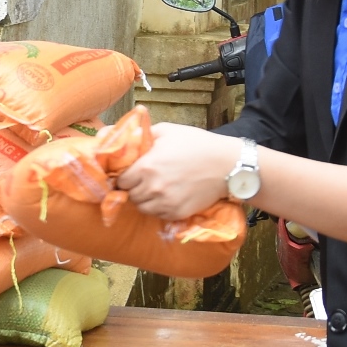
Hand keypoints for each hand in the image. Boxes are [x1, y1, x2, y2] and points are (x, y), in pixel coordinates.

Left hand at [117, 122, 233, 219]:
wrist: (227, 164)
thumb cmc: (196, 144)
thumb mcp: (167, 131)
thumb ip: (141, 134)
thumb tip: (119, 136)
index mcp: (146, 167)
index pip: (121, 181)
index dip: (123, 177)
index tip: (129, 173)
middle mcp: (153, 188)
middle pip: (129, 196)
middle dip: (132, 188)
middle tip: (142, 180)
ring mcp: (166, 203)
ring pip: (142, 208)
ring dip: (144, 200)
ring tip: (153, 189)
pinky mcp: (178, 213)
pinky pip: (158, 215)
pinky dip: (158, 208)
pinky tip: (166, 196)